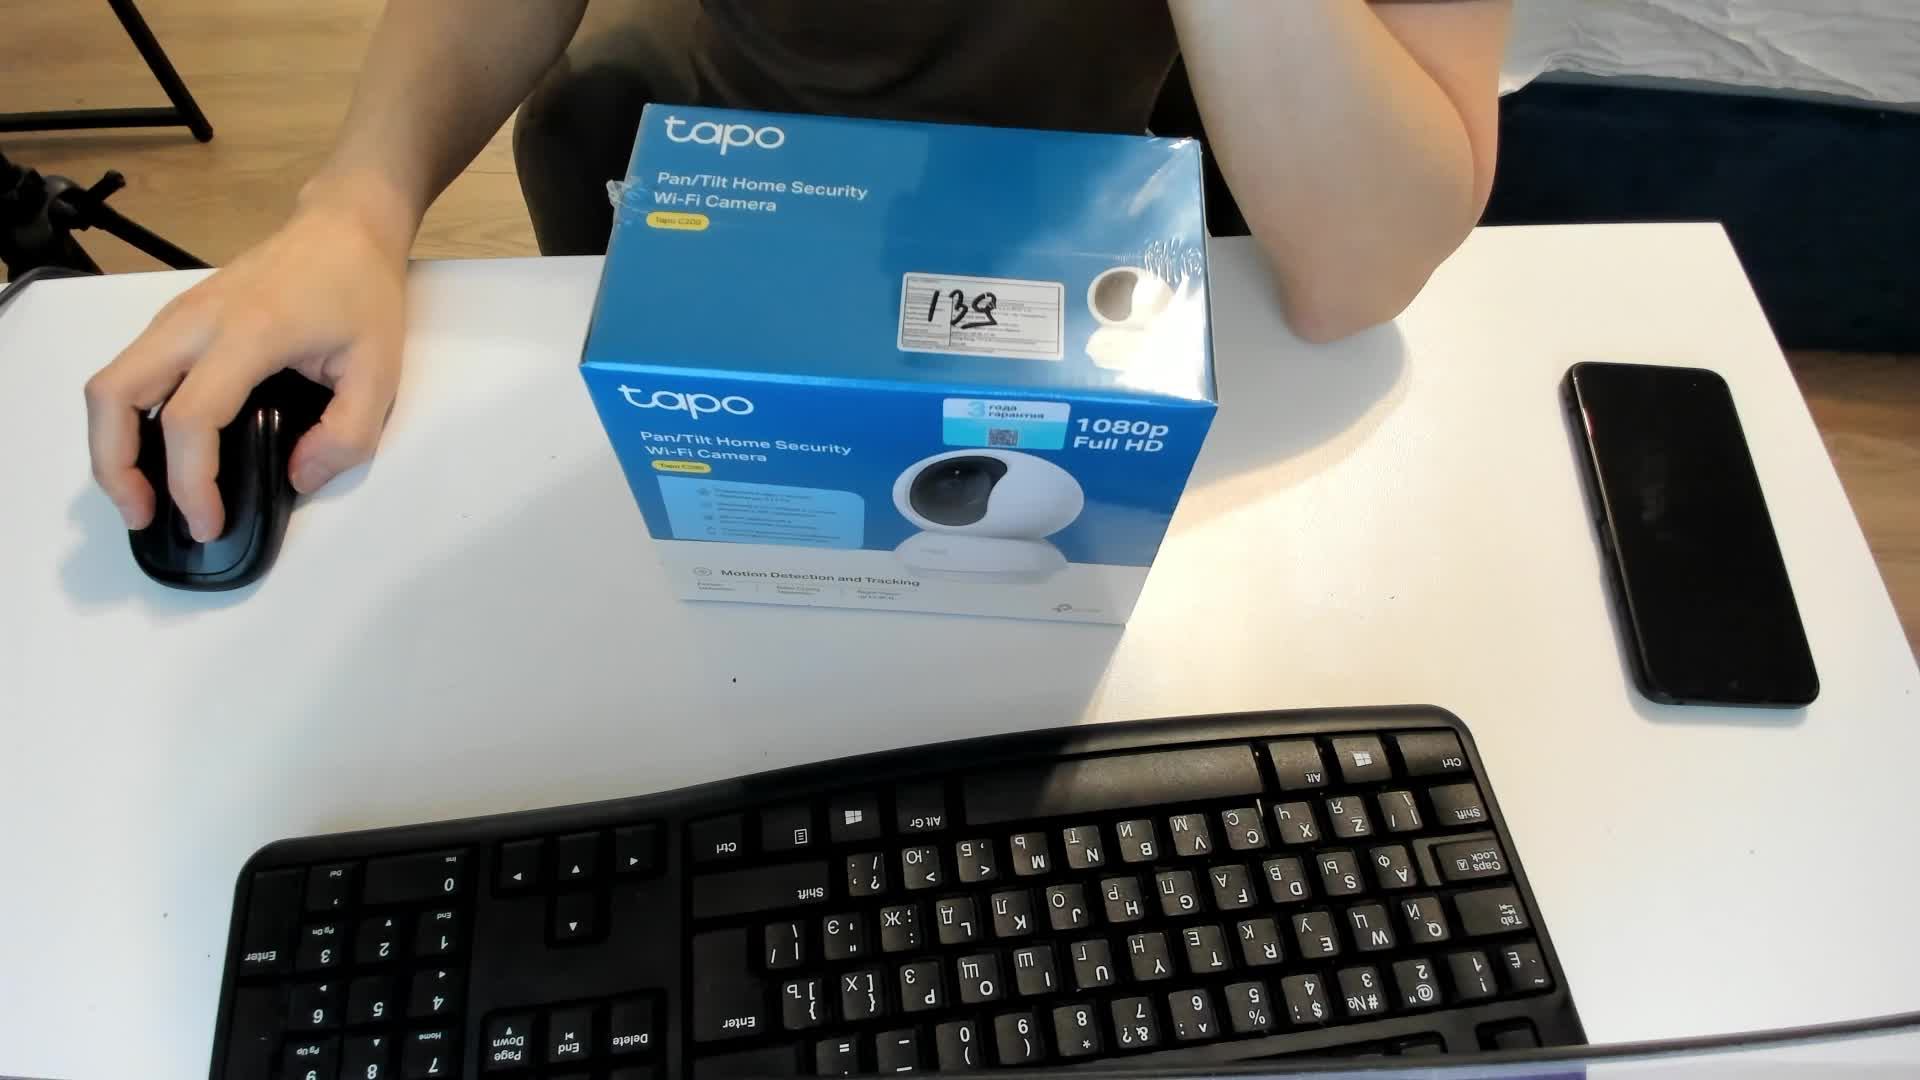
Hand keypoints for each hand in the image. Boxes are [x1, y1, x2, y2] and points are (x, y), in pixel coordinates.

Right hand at [84, 178, 411, 540]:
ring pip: (109, 383)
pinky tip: (156, 452)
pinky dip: (126, 418)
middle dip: (116, 466)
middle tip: (144, 516)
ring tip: (141, 494)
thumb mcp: (380, 372)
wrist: (344, 228)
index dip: (190, 482)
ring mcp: (177, 315)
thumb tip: (297, 478)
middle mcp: (195, 321)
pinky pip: (128, 372)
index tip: (209, 524)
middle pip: (114, 396)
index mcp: (248, 333)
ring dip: (111, 444)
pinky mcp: (175, 318)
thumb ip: (347, 435)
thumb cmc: (362, 293)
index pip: (191, 418)